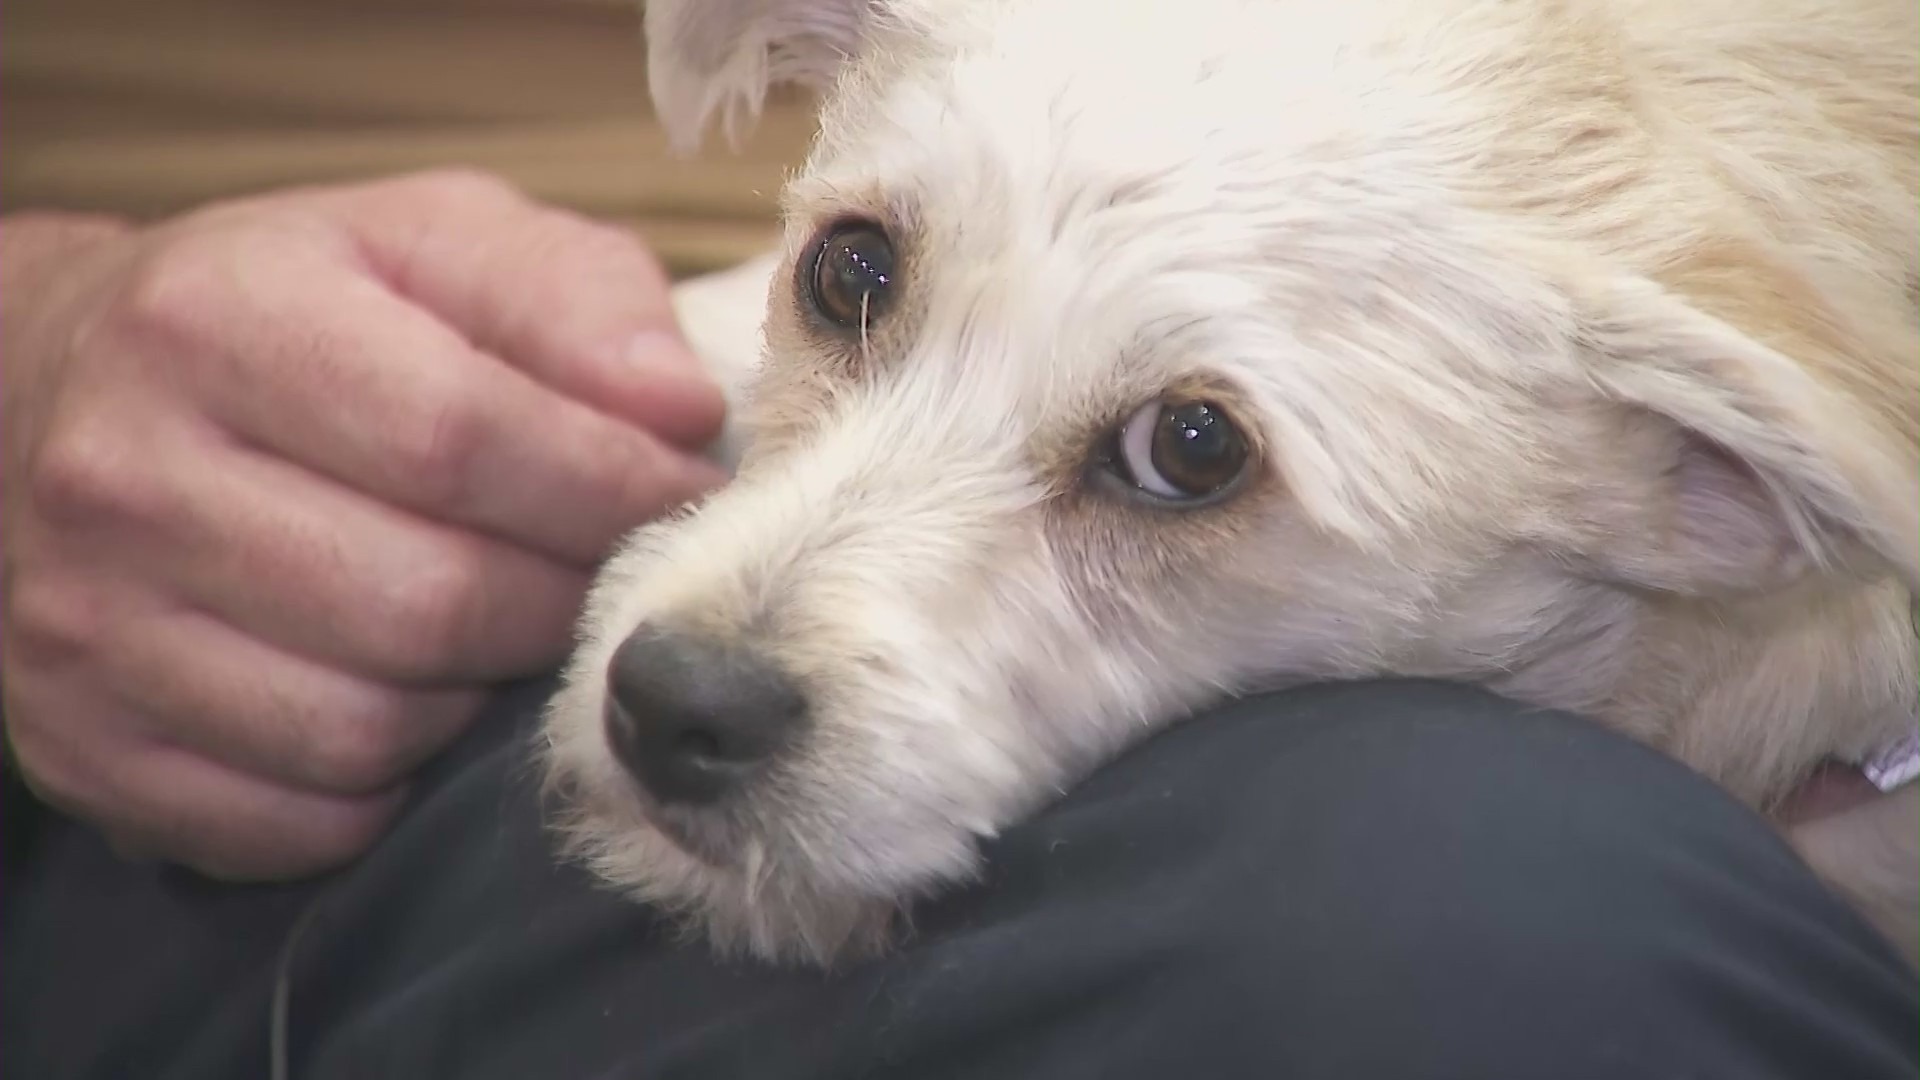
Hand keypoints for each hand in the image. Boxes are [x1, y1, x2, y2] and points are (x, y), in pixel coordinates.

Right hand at [0, 171, 726, 878]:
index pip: (460, 438)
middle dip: (560, 604)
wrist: (76, 385)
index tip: (689, 495)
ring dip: (474, 701)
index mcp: (216, 316)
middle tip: (607, 578)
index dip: (610, 488)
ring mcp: (83, 623)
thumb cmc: (310, 311)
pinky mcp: (81, 745)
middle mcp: (122, 473)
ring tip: (499, 631)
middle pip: (424, 602)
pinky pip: (294, 823)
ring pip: (362, 730)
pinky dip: (383, 786)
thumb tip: (681, 410)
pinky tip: (406, 701)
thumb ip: (575, 299)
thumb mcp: (442, 243)